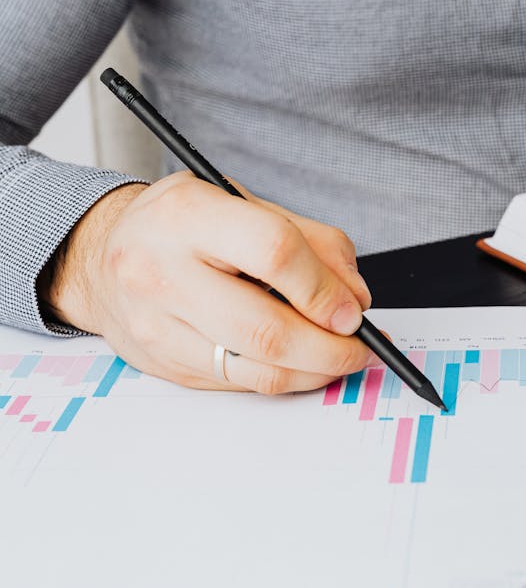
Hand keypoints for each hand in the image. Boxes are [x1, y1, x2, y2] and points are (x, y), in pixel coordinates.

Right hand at [39, 171, 376, 393]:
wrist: (103, 254)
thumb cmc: (185, 225)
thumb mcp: (244, 203)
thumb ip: (311, 241)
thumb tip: (355, 297)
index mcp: (188, 214)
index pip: (274, 253)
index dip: (325, 289)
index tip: (354, 310)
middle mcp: (161, 270)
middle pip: (268, 329)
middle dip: (331, 348)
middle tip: (361, 345)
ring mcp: (156, 325)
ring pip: (257, 370)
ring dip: (316, 371)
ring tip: (342, 357)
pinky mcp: (163, 364)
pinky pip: (241, 384)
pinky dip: (286, 379)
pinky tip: (305, 364)